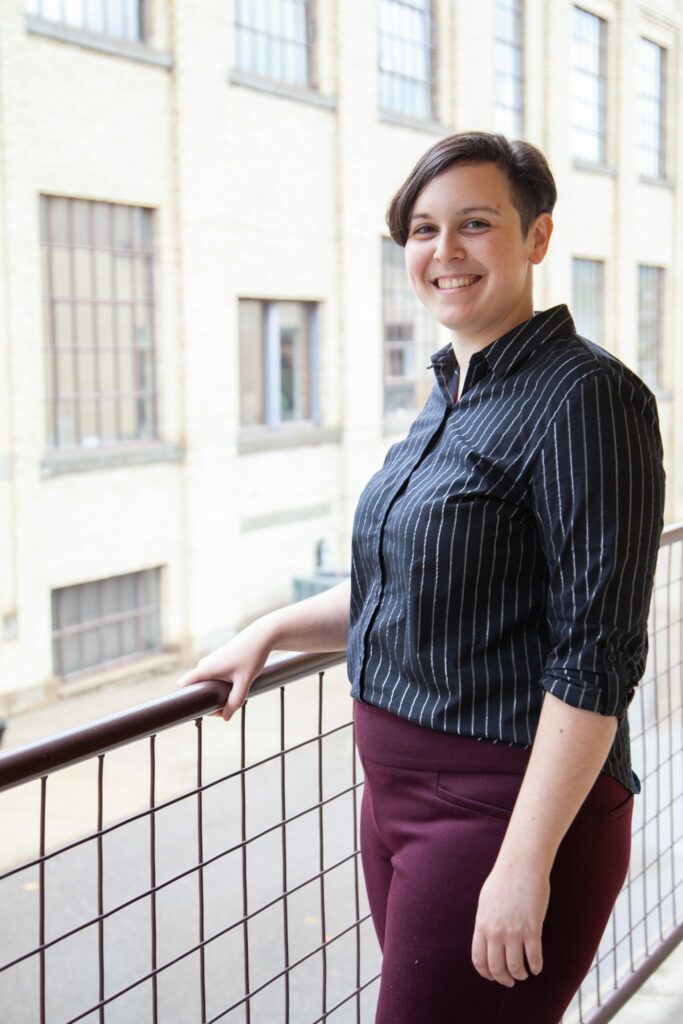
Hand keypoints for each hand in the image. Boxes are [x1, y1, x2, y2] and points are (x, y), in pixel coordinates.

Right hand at [175, 619, 273, 720]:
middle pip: (196, 688)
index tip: (197, 710)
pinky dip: (220, 686)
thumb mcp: (244, 681)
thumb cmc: (251, 656)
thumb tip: (225, 718)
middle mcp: (205, 664)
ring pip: (206, 684)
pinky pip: (213, 678)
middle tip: (223, 708)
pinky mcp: (219, 662)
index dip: (185, 698)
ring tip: (231, 698)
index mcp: (205, 668)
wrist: (261, 637)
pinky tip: (234, 688)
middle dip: (206, 700)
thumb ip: (235, 700)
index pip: (183, 685)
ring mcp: (211, 662)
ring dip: (215, 693)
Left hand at [471, 862, 548, 987]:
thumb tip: (486, 939)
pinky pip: (534, 958)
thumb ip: (485, 922)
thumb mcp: (485, 902)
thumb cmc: (503, 880)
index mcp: (482, 925)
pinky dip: (536, 967)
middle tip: (510, 981)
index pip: (479, 960)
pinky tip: (537, 967)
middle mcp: (495, 932)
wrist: (520, 866)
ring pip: (516, 967)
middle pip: (497, 968)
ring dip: (520, 974)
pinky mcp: (532, 930)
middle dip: (504, 979)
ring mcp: (514, 932)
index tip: (493, 976)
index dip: (486, 973)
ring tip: (524, 973)